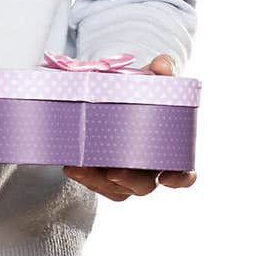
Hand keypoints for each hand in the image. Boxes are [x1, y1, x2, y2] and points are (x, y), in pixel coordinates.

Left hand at [62, 53, 196, 200]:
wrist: (118, 95)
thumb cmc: (143, 91)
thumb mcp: (153, 78)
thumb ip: (162, 69)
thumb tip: (162, 66)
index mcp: (170, 150)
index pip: (183, 172)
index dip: (180, 178)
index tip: (168, 177)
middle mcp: (150, 168)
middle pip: (145, 185)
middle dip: (130, 181)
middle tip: (114, 172)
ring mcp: (127, 176)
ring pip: (117, 189)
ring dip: (98, 182)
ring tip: (79, 166)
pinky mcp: (105, 177)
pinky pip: (97, 185)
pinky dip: (84, 178)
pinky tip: (71, 165)